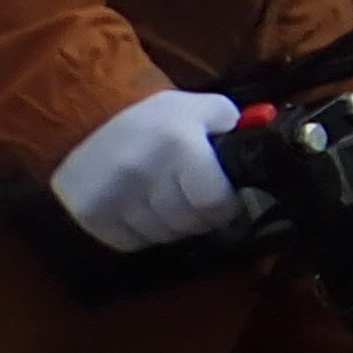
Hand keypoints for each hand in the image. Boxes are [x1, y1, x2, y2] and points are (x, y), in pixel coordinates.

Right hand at [49, 87, 246, 252]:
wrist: (89, 123)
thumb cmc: (159, 120)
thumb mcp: (205, 109)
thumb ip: (238, 128)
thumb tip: (263, 149)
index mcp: (178, 141)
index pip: (215, 202)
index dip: (225, 206)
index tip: (222, 199)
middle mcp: (142, 168)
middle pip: (189, 223)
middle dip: (199, 216)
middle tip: (192, 199)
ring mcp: (111, 193)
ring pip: (162, 236)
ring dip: (171, 226)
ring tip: (166, 202)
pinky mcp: (89, 213)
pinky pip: (132, 243)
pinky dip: (141, 234)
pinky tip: (140, 209)